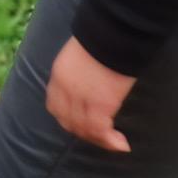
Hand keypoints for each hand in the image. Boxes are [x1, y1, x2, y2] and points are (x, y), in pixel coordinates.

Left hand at [44, 37, 135, 153]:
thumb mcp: (78, 55)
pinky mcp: (100, 105)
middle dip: (82, 132)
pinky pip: (101, 131)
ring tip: (113, 143)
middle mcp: (65, 91)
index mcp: (58, 76)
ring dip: (99, 140)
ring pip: (85, 129)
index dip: (66, 118)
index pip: (55, 106)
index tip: (80, 123)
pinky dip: (110, 141)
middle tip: (99, 137)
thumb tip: (88, 79)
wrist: (112, 33)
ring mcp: (81, 99)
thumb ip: (77, 70)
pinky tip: (121, 144)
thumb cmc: (101, 38)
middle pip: (68, 121)